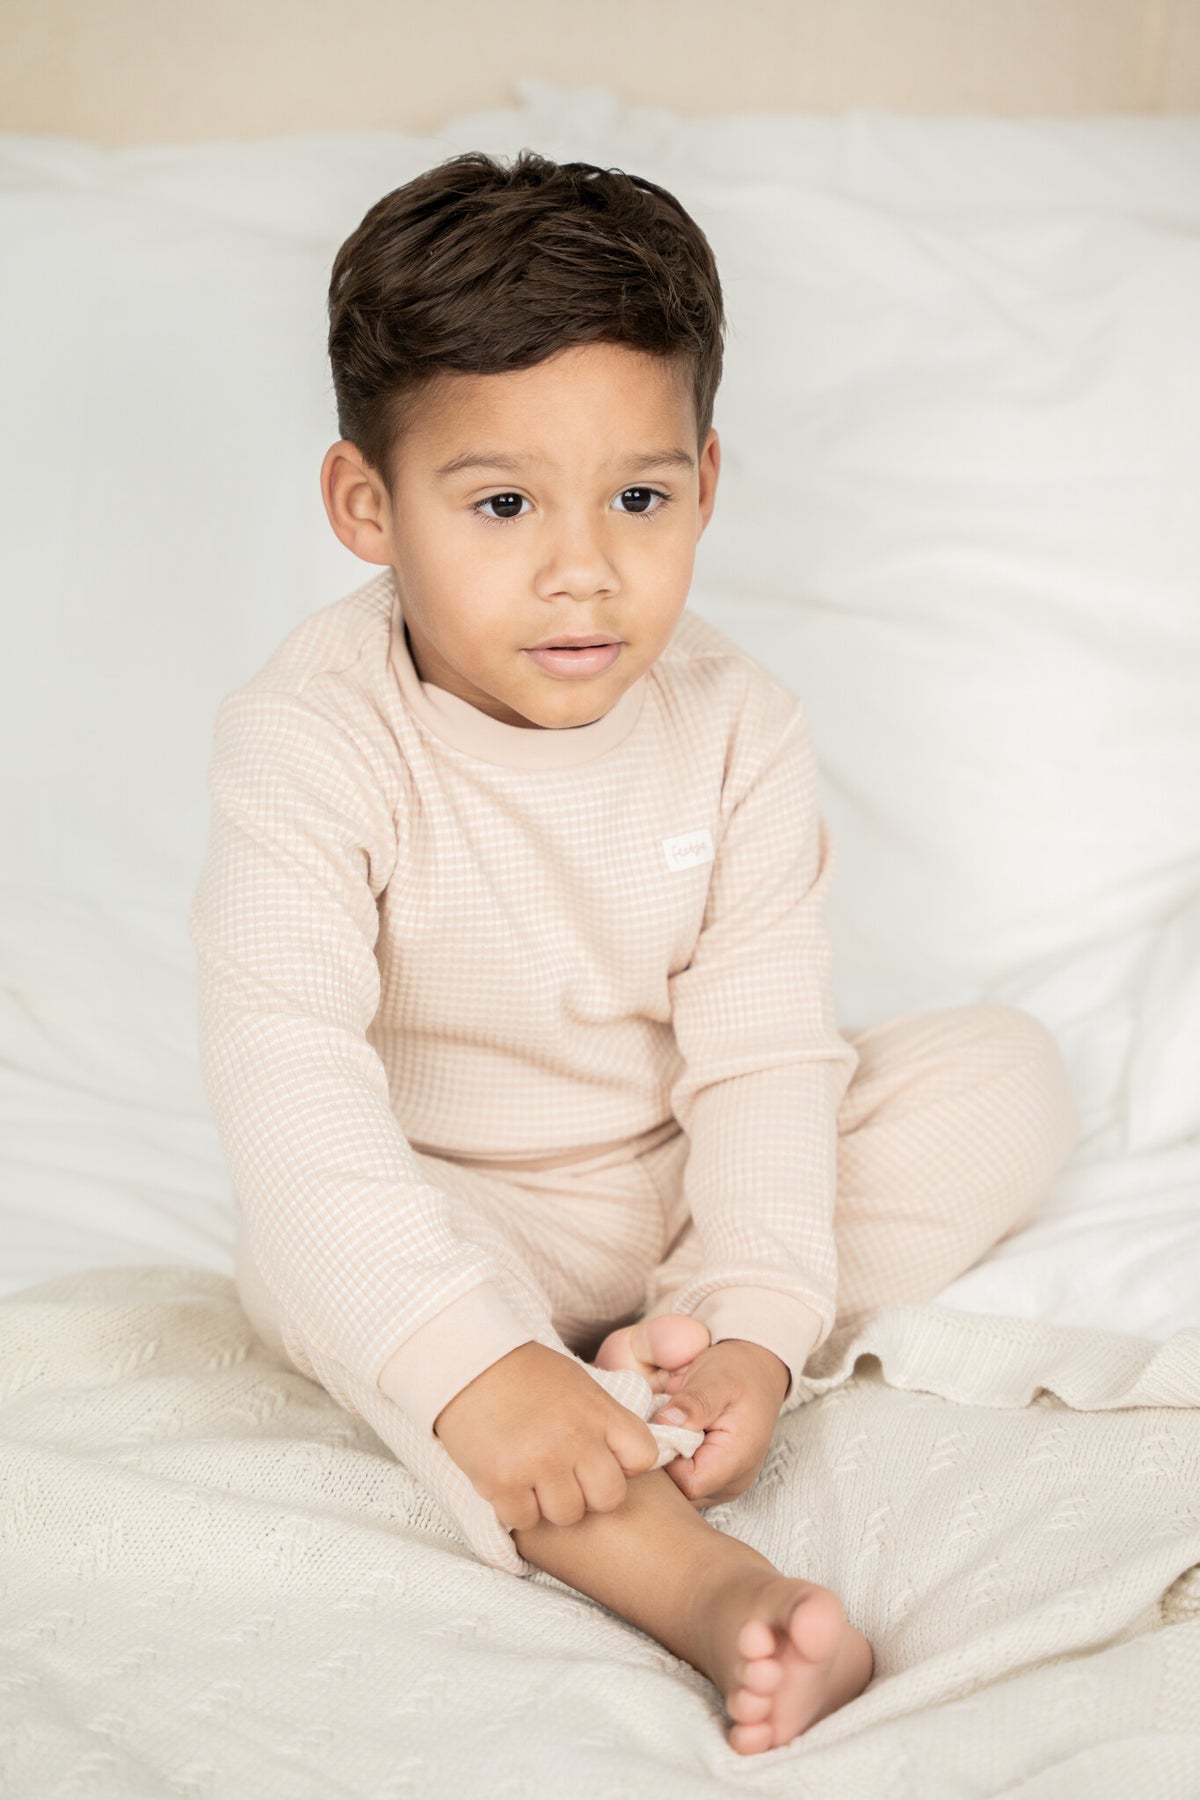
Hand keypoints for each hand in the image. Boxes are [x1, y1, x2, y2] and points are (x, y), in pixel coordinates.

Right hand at [432, 1340, 660, 1531]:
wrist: (468, 1362)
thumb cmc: (525, 1373)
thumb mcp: (579, 1386)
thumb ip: (604, 1422)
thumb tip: (624, 1461)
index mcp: (598, 1412)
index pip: (643, 1458)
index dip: (625, 1466)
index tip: (603, 1459)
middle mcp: (575, 1440)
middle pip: (609, 1498)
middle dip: (590, 1494)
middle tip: (567, 1478)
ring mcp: (539, 1463)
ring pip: (568, 1515)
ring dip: (552, 1504)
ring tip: (534, 1479)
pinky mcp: (502, 1482)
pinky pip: (525, 1520)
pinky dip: (517, 1508)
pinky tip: (509, 1483)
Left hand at [655, 1338, 789, 1507]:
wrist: (758, 1371)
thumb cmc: (739, 1373)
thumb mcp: (716, 1378)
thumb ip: (694, 1403)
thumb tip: (667, 1422)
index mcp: (736, 1460)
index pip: (687, 1484)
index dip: (666, 1461)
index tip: (657, 1430)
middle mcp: (732, 1482)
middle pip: (682, 1492)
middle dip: (664, 1462)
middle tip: (659, 1425)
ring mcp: (723, 1484)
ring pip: (681, 1490)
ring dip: (668, 1461)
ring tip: (669, 1428)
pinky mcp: (715, 1479)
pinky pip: (685, 1482)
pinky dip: (674, 1461)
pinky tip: (675, 1436)